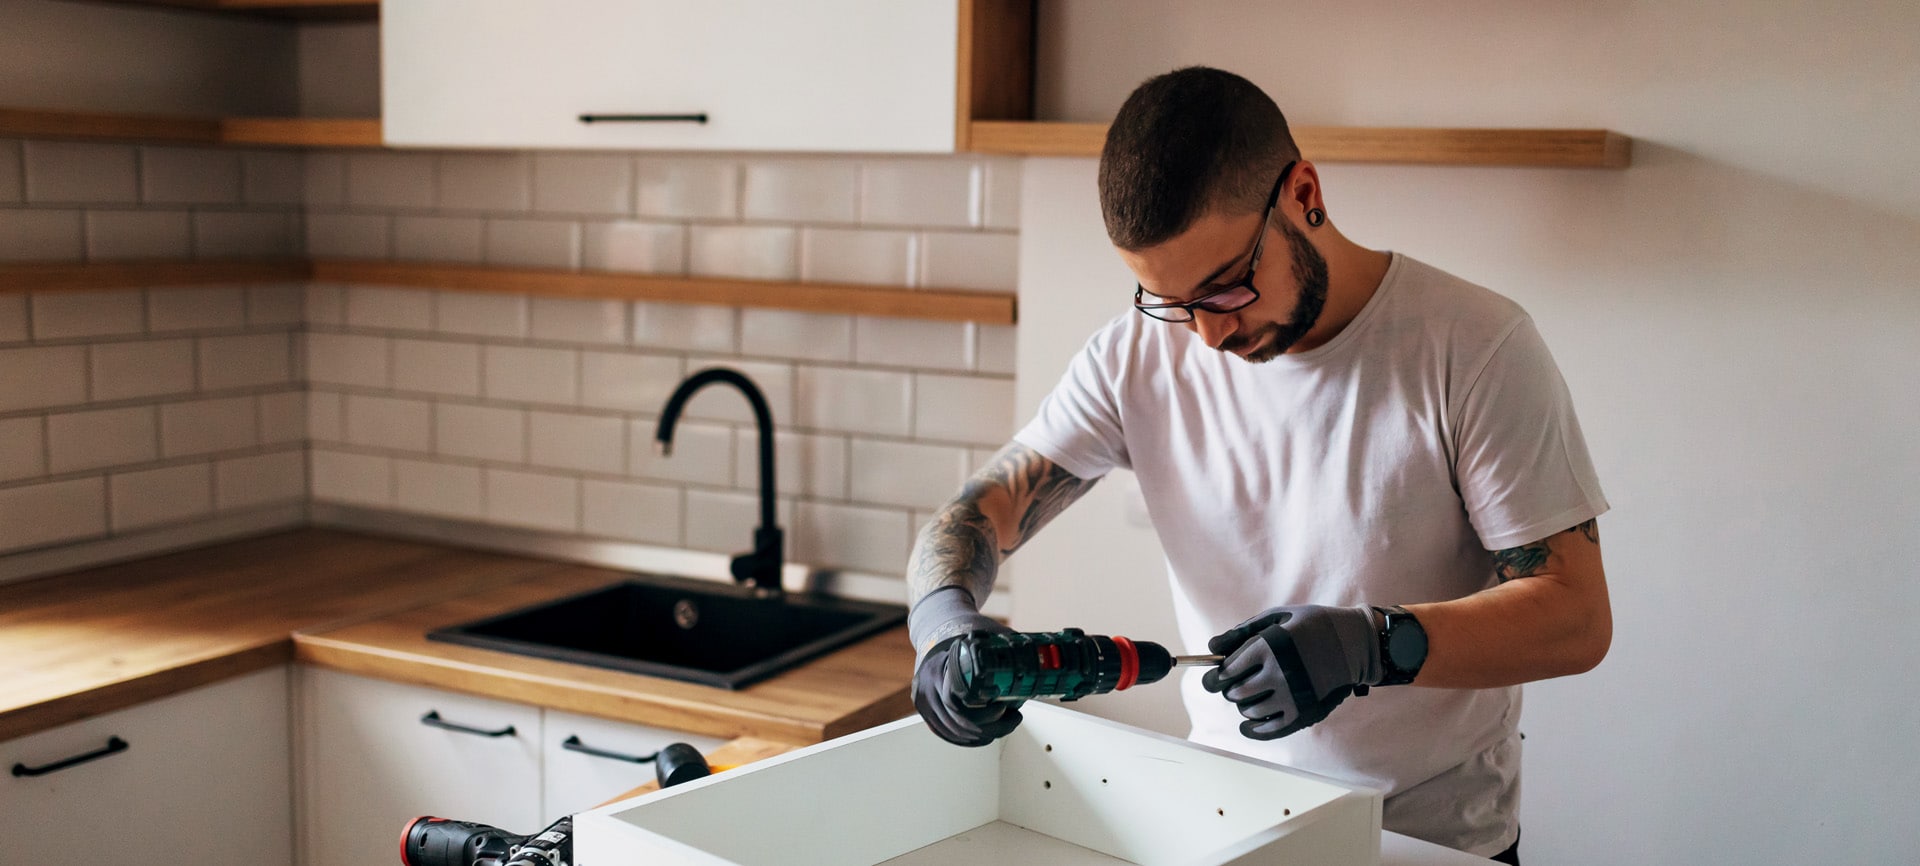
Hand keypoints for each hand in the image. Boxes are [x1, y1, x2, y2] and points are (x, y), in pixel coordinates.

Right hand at [908, 586, 1022, 746]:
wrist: (938, 626)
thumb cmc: (964, 630)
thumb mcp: (987, 634)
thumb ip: (1007, 650)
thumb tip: (1042, 664)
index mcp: (940, 668)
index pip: (959, 702)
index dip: (984, 713)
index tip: (1005, 708)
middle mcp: (926, 685)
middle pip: (958, 722)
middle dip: (990, 728)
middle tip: (1013, 719)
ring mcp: (923, 699)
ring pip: (953, 731)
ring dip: (981, 736)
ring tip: (1004, 726)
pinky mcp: (924, 708)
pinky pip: (944, 732)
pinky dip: (966, 739)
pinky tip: (983, 736)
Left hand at [1202, 604, 1381, 739]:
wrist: (1357, 643)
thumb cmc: (1313, 626)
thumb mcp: (1279, 617)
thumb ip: (1242, 632)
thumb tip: (1211, 649)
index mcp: (1269, 646)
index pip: (1227, 671)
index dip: (1216, 676)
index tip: (1214, 678)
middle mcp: (1279, 673)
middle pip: (1236, 693)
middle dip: (1230, 689)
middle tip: (1235, 685)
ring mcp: (1293, 696)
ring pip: (1250, 711)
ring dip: (1245, 706)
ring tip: (1251, 696)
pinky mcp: (1305, 713)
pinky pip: (1270, 730)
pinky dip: (1254, 730)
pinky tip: (1249, 725)